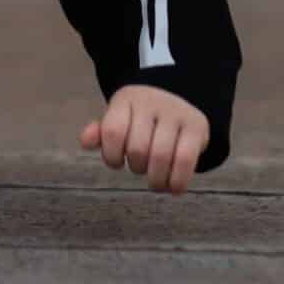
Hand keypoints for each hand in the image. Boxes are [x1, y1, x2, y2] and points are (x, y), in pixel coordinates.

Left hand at [80, 84, 208, 193]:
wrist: (179, 95)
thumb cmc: (141, 116)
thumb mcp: (120, 118)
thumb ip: (101, 132)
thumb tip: (85, 141)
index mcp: (127, 99)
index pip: (113, 131)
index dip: (112, 155)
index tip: (117, 161)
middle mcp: (152, 103)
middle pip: (138, 148)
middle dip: (136, 167)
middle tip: (141, 169)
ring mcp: (176, 113)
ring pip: (161, 156)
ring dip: (156, 179)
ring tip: (156, 183)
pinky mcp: (197, 126)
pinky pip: (186, 160)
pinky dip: (177, 181)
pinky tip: (173, 188)